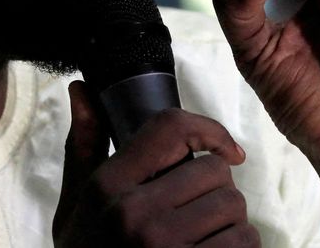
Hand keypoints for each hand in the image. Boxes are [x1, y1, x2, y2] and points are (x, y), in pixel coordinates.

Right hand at [53, 81, 260, 247]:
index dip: (209, 130)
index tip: (223, 150)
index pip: (171, 127)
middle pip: (214, 171)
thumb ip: (84, 148)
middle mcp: (135, 215)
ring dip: (230, 224)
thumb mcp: (76, 207)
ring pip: (235, 208)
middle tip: (196, 212)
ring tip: (202, 239)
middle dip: (215, 190)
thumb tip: (82, 88)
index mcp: (108, 187)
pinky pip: (244, 245)